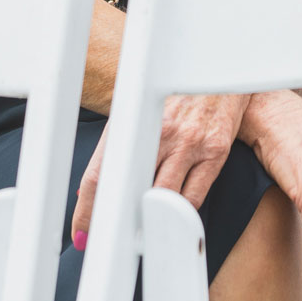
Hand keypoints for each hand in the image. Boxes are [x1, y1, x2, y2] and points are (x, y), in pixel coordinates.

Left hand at [69, 93, 248, 250]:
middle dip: (119, 220)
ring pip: (163, 201)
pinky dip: (179, 213)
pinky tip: (171, 214)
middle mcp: (160, 132)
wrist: (219, 64)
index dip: (87, 211)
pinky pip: (193, 198)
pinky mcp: (215, 151)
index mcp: (132, 119)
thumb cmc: (174, 88)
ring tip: (142, 230)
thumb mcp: (138, 106)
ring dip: (150, 220)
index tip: (83, 232)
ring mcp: (189, 143)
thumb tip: (90, 190)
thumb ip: (118, 145)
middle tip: (112, 236)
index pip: (100, 175)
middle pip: (130, 193)